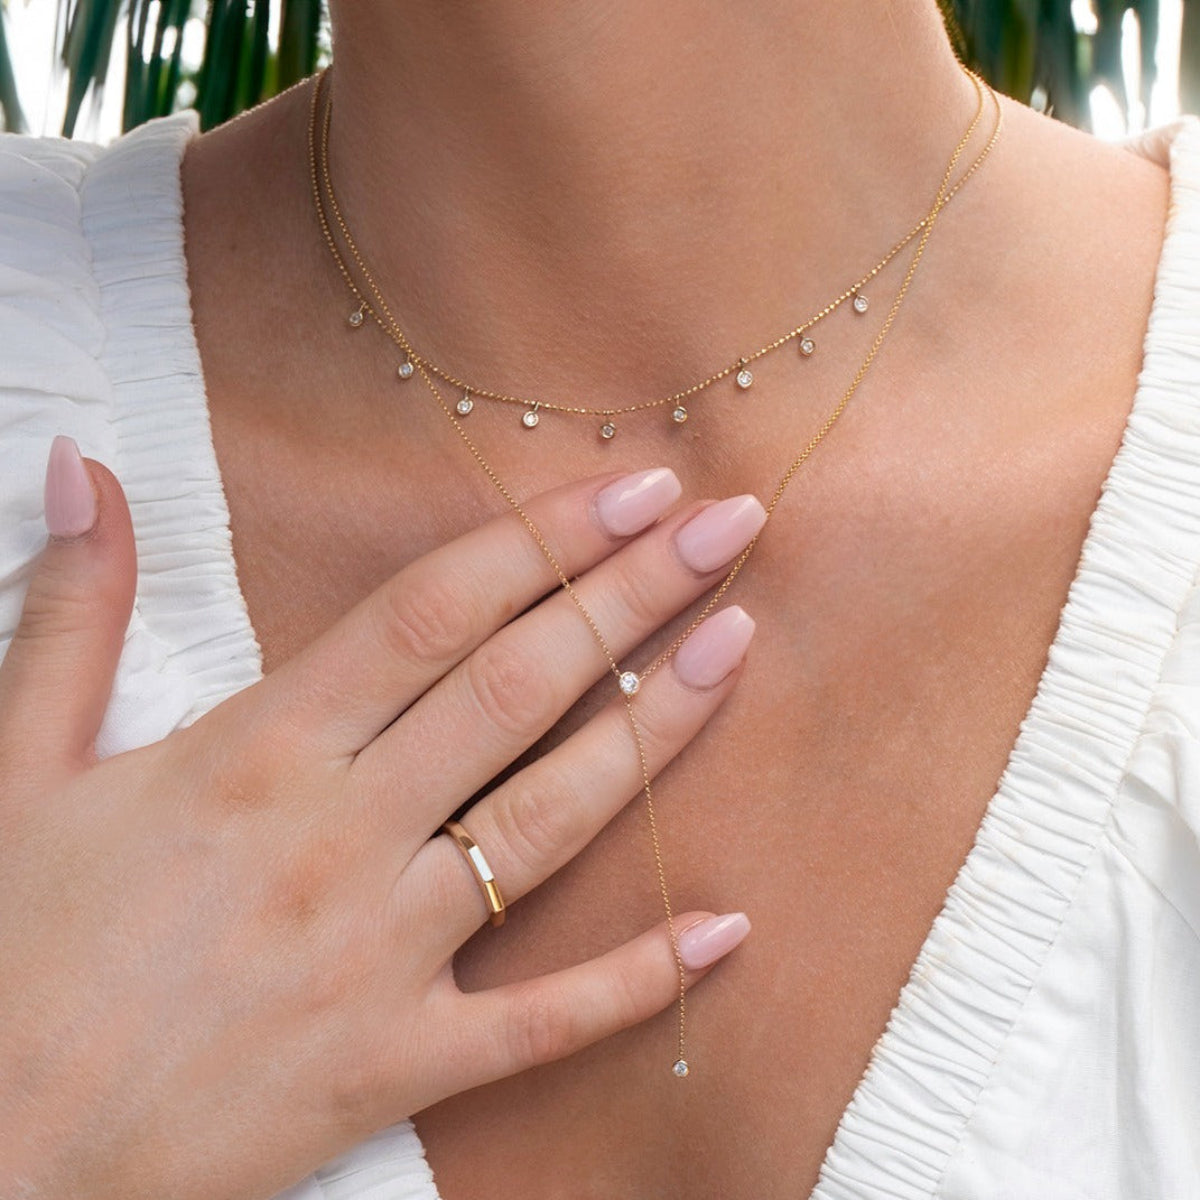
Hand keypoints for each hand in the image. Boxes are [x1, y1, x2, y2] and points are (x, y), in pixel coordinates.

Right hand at [0, 436, 758, 1199]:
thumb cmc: (10, 954)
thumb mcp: (15, 770)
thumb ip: (73, 614)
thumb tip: (87, 470)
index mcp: (258, 752)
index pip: (435, 614)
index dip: (542, 540)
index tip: (633, 488)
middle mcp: (340, 840)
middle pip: (516, 690)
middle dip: (629, 596)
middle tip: (727, 528)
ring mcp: (381, 957)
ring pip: (549, 824)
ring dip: (656, 732)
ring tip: (739, 648)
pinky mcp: (398, 1062)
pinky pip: (541, 1021)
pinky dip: (640, 979)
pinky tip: (728, 928)